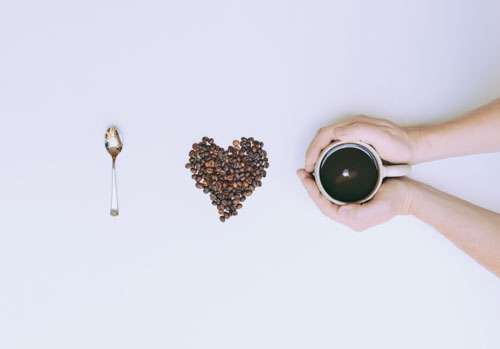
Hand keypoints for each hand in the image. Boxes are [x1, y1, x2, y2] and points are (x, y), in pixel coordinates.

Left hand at [297, 169, 413, 230]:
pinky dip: (325, 181)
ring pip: (327, 195)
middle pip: (322, 200)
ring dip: (316, 184)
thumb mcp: (380, 207)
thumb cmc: (396, 200)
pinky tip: (322, 172)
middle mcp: (348, 213)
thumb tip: (342, 212)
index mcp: (351, 218)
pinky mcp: (355, 196)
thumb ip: (361, 213)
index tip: (305, 178)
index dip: (312, 192)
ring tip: (308, 171)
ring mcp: (351, 205)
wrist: (410, 195)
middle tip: (301, 172)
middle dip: (310, 187)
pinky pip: (335, 191)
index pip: (324, 205)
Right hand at [304, 116, 415, 171]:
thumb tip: (335, 132)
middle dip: (311, 152)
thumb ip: (359, 131)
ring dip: (317, 154)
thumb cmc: (400, 144)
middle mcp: (351, 128)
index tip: (309, 164)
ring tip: (313, 169)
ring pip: (327, 142)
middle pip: (323, 137)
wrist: (414, 147)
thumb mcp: (381, 137)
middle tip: (307, 169)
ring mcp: (354, 134)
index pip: (325, 134)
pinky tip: (326, 165)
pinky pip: (335, 146)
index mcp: (354, 125)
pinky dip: (326, 155)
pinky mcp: (357, 142)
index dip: (313, 149)